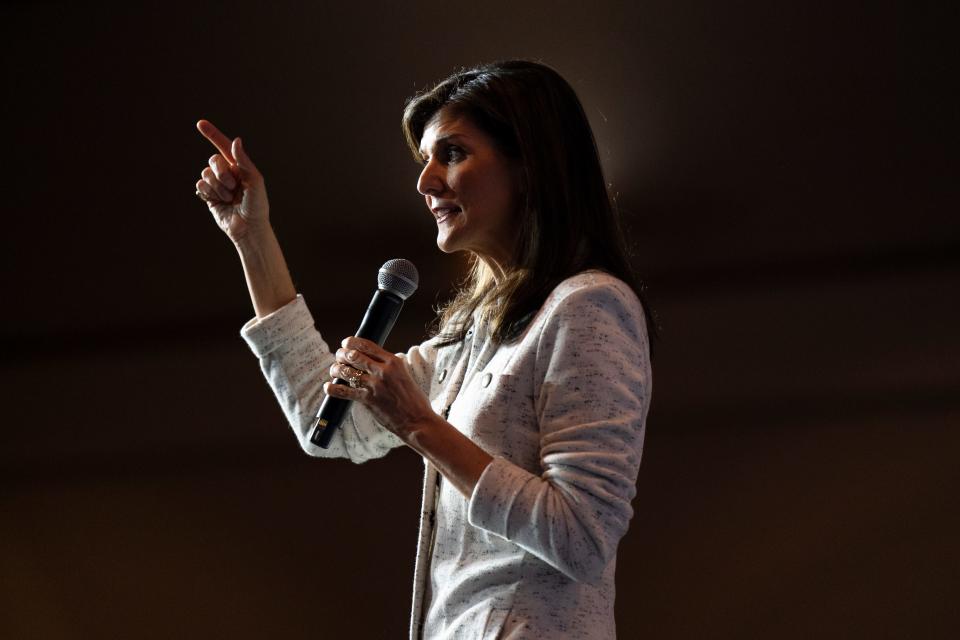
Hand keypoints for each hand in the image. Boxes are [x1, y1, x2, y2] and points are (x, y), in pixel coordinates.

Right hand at [195, 119, 268, 244]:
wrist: (248, 228)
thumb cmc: (257, 205)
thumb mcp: (255, 181)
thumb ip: (243, 161)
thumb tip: (236, 140)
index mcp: (240, 167)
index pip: (224, 147)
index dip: (213, 134)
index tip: (200, 123)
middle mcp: (228, 173)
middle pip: (213, 160)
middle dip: (222, 173)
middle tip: (233, 186)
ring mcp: (217, 184)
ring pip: (206, 174)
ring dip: (218, 186)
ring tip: (229, 198)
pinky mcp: (209, 195)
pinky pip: (200, 185)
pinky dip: (209, 192)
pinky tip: (219, 201)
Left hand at [326, 337, 438, 439]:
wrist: (418, 420)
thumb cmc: (413, 400)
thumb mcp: (403, 375)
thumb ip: (388, 367)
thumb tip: (371, 361)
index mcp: (393, 361)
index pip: (367, 344)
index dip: (351, 342)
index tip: (346, 343)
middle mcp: (383, 370)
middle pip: (353, 355)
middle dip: (341, 354)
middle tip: (339, 357)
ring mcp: (375, 385)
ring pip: (346, 371)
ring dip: (336, 369)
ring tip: (334, 371)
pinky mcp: (368, 400)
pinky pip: (345, 392)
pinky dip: (333, 389)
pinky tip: (328, 388)